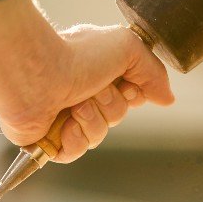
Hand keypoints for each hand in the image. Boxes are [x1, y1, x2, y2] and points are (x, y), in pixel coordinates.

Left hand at [0, 0, 173, 162]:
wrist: (34, 72)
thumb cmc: (75, 54)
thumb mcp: (128, 48)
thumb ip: (154, 71)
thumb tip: (167, 99)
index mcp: (98, 70)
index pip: (131, 94)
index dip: (133, 93)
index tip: (126, 83)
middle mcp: (81, 91)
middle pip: (118, 116)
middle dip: (111, 104)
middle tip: (93, 88)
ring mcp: (64, 115)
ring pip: (99, 136)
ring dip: (92, 119)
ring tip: (74, 103)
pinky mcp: (48, 138)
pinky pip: (75, 152)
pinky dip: (73, 138)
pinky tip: (63, 121)